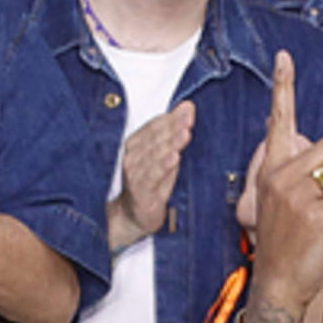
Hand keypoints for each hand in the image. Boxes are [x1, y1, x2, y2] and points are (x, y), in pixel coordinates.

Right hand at [107, 97, 196, 249]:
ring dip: (171, 143)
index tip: (189, 108)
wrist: (132, 215)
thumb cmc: (150, 182)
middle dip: (174, 126)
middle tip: (189, 118)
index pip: (154, 126)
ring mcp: (136, 174)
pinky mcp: (141, 192)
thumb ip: (172, 131)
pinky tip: (175, 158)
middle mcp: (133, 157)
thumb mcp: (161, 154)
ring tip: (185, 133)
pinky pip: (153, 177)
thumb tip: (187, 107)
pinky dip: (164, 166)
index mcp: (136, 144)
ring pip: (155, 155)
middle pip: (156, 138)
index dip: (172, 117)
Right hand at [242, 50, 322, 322]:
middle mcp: (280, 177)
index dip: (284, 88)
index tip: (285, 57)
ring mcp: (296, 196)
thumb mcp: (284, 200)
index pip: (279, 121)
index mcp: (272, 169)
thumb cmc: (288, 241)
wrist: (278, 284)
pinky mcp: (314, 215)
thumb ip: (303, 169)